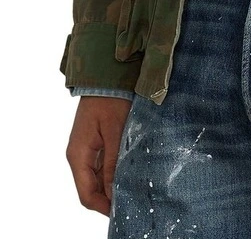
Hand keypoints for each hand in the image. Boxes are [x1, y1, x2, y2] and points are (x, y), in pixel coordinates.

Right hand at [66, 96, 131, 215]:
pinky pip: (102, 165)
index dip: (103, 207)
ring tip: (134, 188)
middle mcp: (79, 155)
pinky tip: (129, 172)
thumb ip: (113, 162)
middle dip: (109, 198)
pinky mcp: (95, 142)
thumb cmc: (110, 99)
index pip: (86, 194)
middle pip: (91, 188)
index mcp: (78, 155)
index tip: (122, 212)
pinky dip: (113, 172)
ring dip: (112, 185)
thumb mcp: (114, 131)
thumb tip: (114, 192)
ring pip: (97, 178)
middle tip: (133, 201)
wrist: (106, 75)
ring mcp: (86, 149)